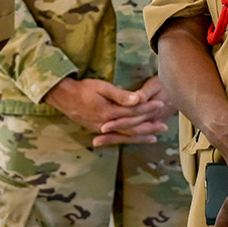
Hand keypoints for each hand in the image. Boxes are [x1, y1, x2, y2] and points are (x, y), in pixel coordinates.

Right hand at [44, 77, 168, 145]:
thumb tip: (138, 99)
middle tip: (164, 126)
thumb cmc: (83, 89)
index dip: (148, 108)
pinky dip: (128, 139)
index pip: (134, 111)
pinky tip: (136, 139)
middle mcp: (107, 125)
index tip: (160, 104)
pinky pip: (117, 138)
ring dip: (141, 136)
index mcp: (109, 113)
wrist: (63, 97)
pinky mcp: (98, 131)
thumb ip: (120, 94)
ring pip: (126, 136)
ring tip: (155, 137)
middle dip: (149, 127)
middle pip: (133, 128)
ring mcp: (102, 130)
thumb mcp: (101, 87)